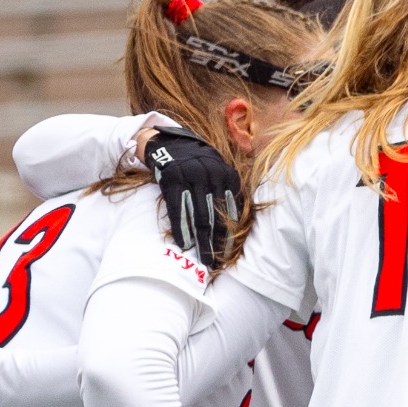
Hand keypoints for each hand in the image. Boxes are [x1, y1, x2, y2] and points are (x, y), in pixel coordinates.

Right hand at [145, 131, 240, 270]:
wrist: (170, 143)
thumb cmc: (198, 165)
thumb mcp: (218, 172)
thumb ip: (228, 194)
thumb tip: (237, 227)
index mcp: (227, 175)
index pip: (232, 211)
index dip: (231, 235)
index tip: (229, 255)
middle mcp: (211, 174)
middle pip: (216, 216)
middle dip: (217, 243)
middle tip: (216, 263)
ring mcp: (191, 176)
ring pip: (198, 215)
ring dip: (201, 241)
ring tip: (203, 259)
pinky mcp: (172, 179)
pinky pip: (178, 209)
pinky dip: (181, 228)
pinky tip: (183, 244)